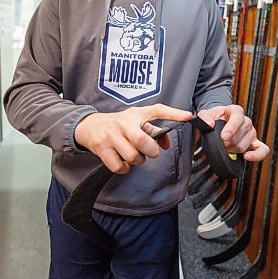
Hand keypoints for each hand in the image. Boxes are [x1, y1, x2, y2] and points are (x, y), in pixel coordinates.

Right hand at [75, 104, 192, 173]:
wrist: (89, 126)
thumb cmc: (118, 124)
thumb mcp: (135, 121)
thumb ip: (152, 130)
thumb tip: (165, 144)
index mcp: (136, 114)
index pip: (157, 110)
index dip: (174, 113)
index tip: (188, 117)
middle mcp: (124, 123)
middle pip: (142, 140)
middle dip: (151, 151)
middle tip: (150, 152)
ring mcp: (111, 136)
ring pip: (132, 156)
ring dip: (137, 161)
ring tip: (134, 156)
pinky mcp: (101, 148)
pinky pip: (118, 166)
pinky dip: (124, 168)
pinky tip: (123, 162)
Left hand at [198, 105, 269, 161]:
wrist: (218, 124)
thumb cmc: (213, 119)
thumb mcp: (205, 114)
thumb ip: (204, 117)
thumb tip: (210, 124)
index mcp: (235, 111)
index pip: (238, 117)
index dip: (231, 128)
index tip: (223, 137)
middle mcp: (246, 121)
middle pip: (239, 136)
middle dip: (226, 143)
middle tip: (219, 143)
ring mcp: (252, 132)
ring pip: (244, 146)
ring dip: (232, 150)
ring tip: (225, 147)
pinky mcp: (255, 143)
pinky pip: (263, 150)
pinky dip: (256, 155)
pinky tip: (246, 157)